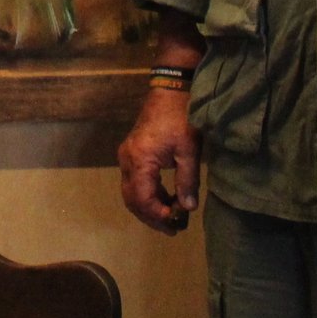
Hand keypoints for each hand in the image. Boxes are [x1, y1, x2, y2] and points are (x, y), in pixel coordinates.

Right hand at [116, 88, 201, 234]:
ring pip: (131, 191)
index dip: (158, 215)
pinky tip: (166, 197)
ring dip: (149, 206)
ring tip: (171, 216)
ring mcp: (127, 155)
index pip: (142, 198)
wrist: (170, 89)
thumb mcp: (189, 150)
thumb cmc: (180, 118)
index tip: (177, 223)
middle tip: (173, 228)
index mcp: (139, 160)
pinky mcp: (132, 152)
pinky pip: (135, 181)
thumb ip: (187, 181)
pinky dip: (148, 193)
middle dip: (151, 216)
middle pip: (132, 199)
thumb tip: (188, 208)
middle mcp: (127, 160)